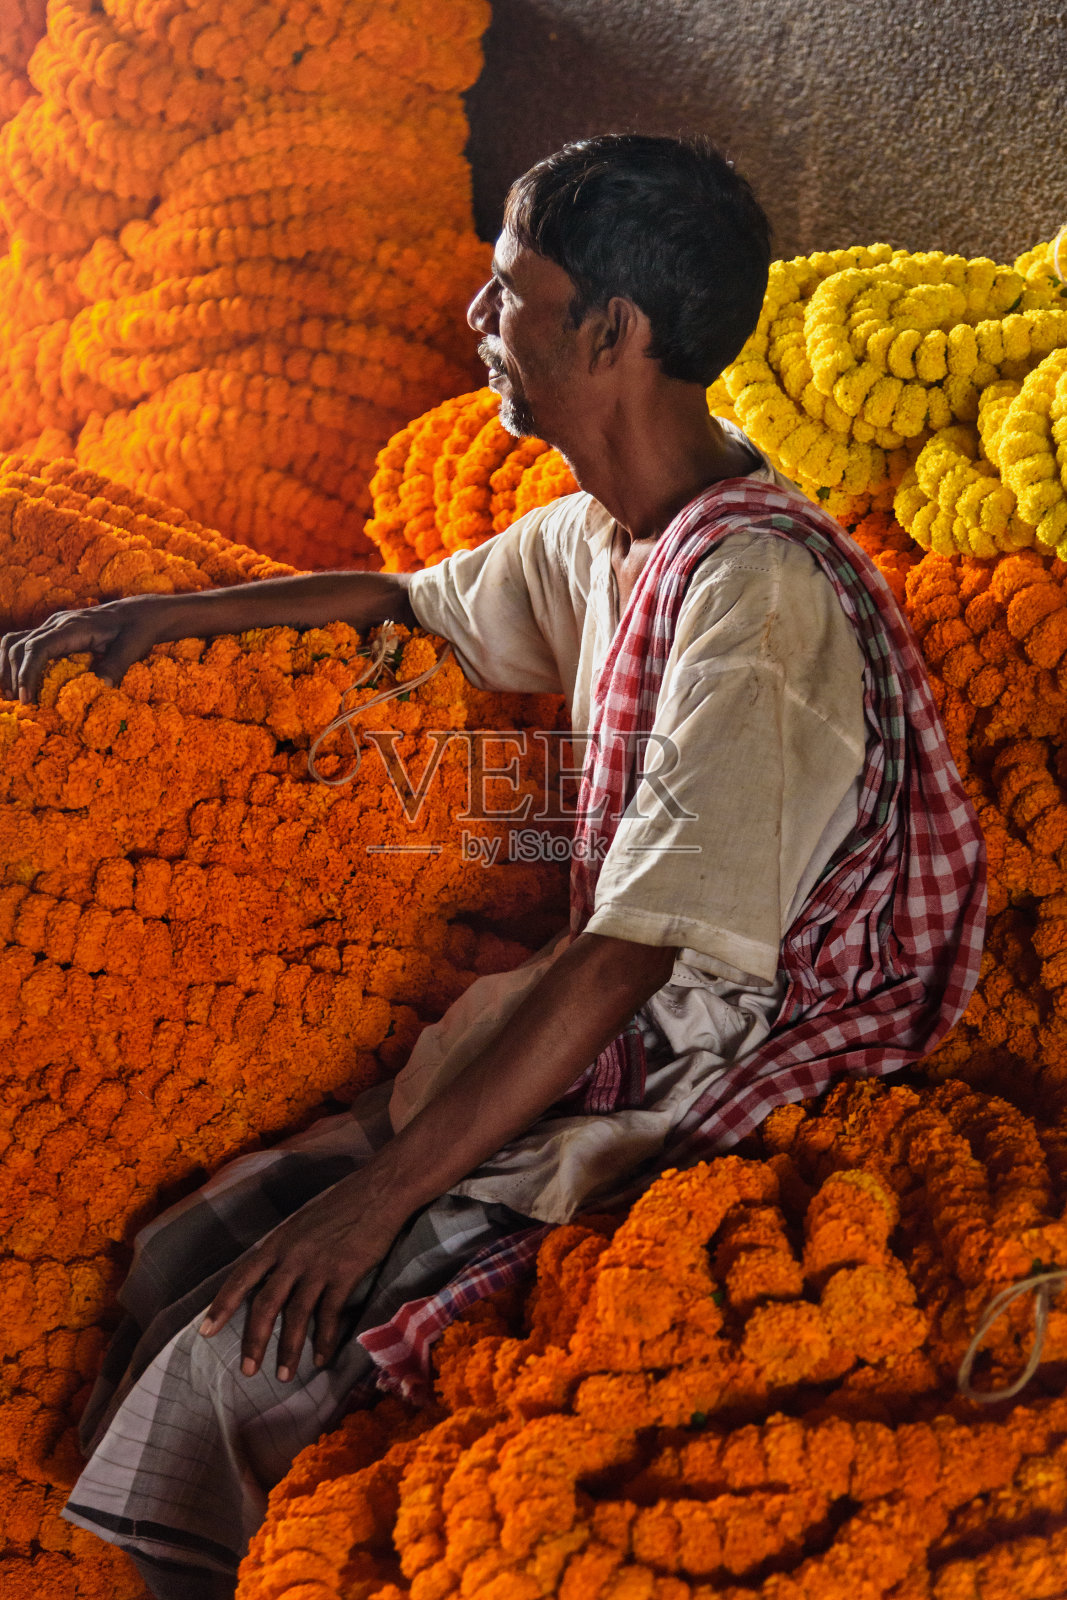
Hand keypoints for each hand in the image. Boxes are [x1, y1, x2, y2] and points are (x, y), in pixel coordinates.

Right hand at [0, 595, 168, 703]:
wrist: (140, 612)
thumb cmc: (137, 629)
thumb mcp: (131, 648)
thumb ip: (115, 666)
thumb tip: (101, 688)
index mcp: (73, 627)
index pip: (37, 648)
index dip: (27, 673)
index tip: (27, 698)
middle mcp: (57, 623)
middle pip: (19, 646)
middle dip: (13, 675)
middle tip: (18, 702)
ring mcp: (53, 625)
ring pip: (15, 642)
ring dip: (7, 666)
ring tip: (9, 694)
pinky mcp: (54, 631)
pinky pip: (25, 642)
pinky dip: (16, 661)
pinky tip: (17, 680)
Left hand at [198, 1171, 406, 1380]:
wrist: (378, 1190)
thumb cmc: (341, 1203)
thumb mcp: (302, 1221)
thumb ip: (286, 1248)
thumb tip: (273, 1275)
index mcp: (278, 1241)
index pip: (241, 1277)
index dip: (223, 1306)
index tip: (206, 1332)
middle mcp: (293, 1256)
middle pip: (265, 1304)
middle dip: (254, 1341)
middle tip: (247, 1370)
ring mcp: (319, 1265)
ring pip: (296, 1315)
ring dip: (288, 1350)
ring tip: (283, 1375)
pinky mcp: (345, 1273)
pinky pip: (330, 1314)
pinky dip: (324, 1340)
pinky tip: (321, 1359)